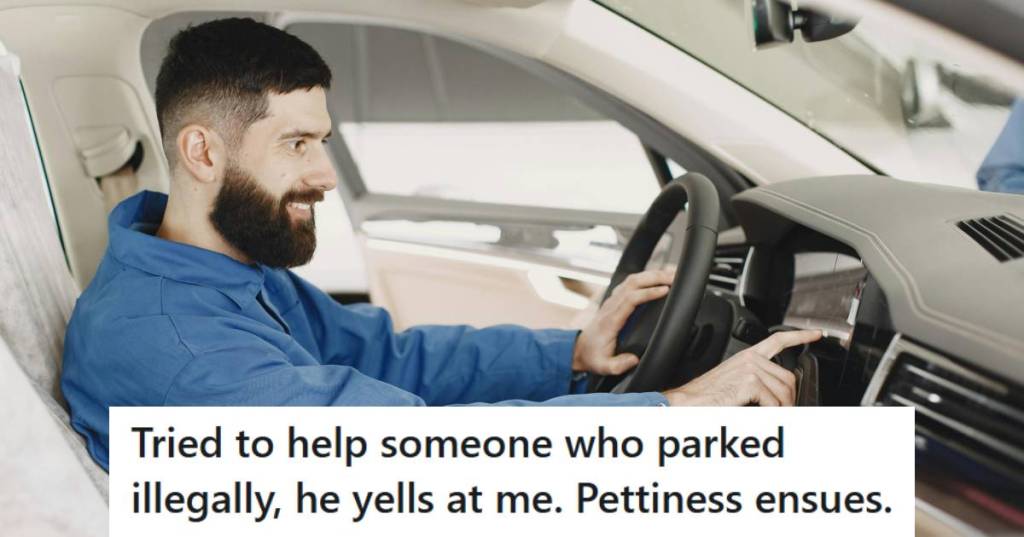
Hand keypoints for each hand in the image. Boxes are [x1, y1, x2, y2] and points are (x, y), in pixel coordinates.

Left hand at [572, 268, 675, 374]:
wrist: (580, 349)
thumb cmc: (594, 356)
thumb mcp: (604, 366)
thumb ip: (618, 365)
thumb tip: (634, 359)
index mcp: (611, 320)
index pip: (630, 299)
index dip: (648, 292)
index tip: (665, 290)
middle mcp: (611, 306)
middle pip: (632, 283)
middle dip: (654, 277)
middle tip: (674, 277)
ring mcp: (612, 301)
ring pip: (631, 280)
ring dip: (651, 275)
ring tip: (671, 274)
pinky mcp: (615, 300)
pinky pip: (630, 283)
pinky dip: (645, 277)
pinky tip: (657, 278)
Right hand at [662, 329, 821, 405]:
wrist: (687, 402)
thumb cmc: (706, 396)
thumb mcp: (736, 384)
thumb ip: (758, 382)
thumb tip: (780, 393)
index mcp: (747, 356)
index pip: (778, 340)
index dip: (800, 336)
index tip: (816, 334)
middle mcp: (750, 358)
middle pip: (788, 377)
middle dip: (790, 398)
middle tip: (784, 411)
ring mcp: (750, 368)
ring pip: (783, 392)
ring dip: (781, 408)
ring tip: (772, 416)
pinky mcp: (749, 381)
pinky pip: (773, 401)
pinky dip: (771, 413)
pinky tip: (761, 414)